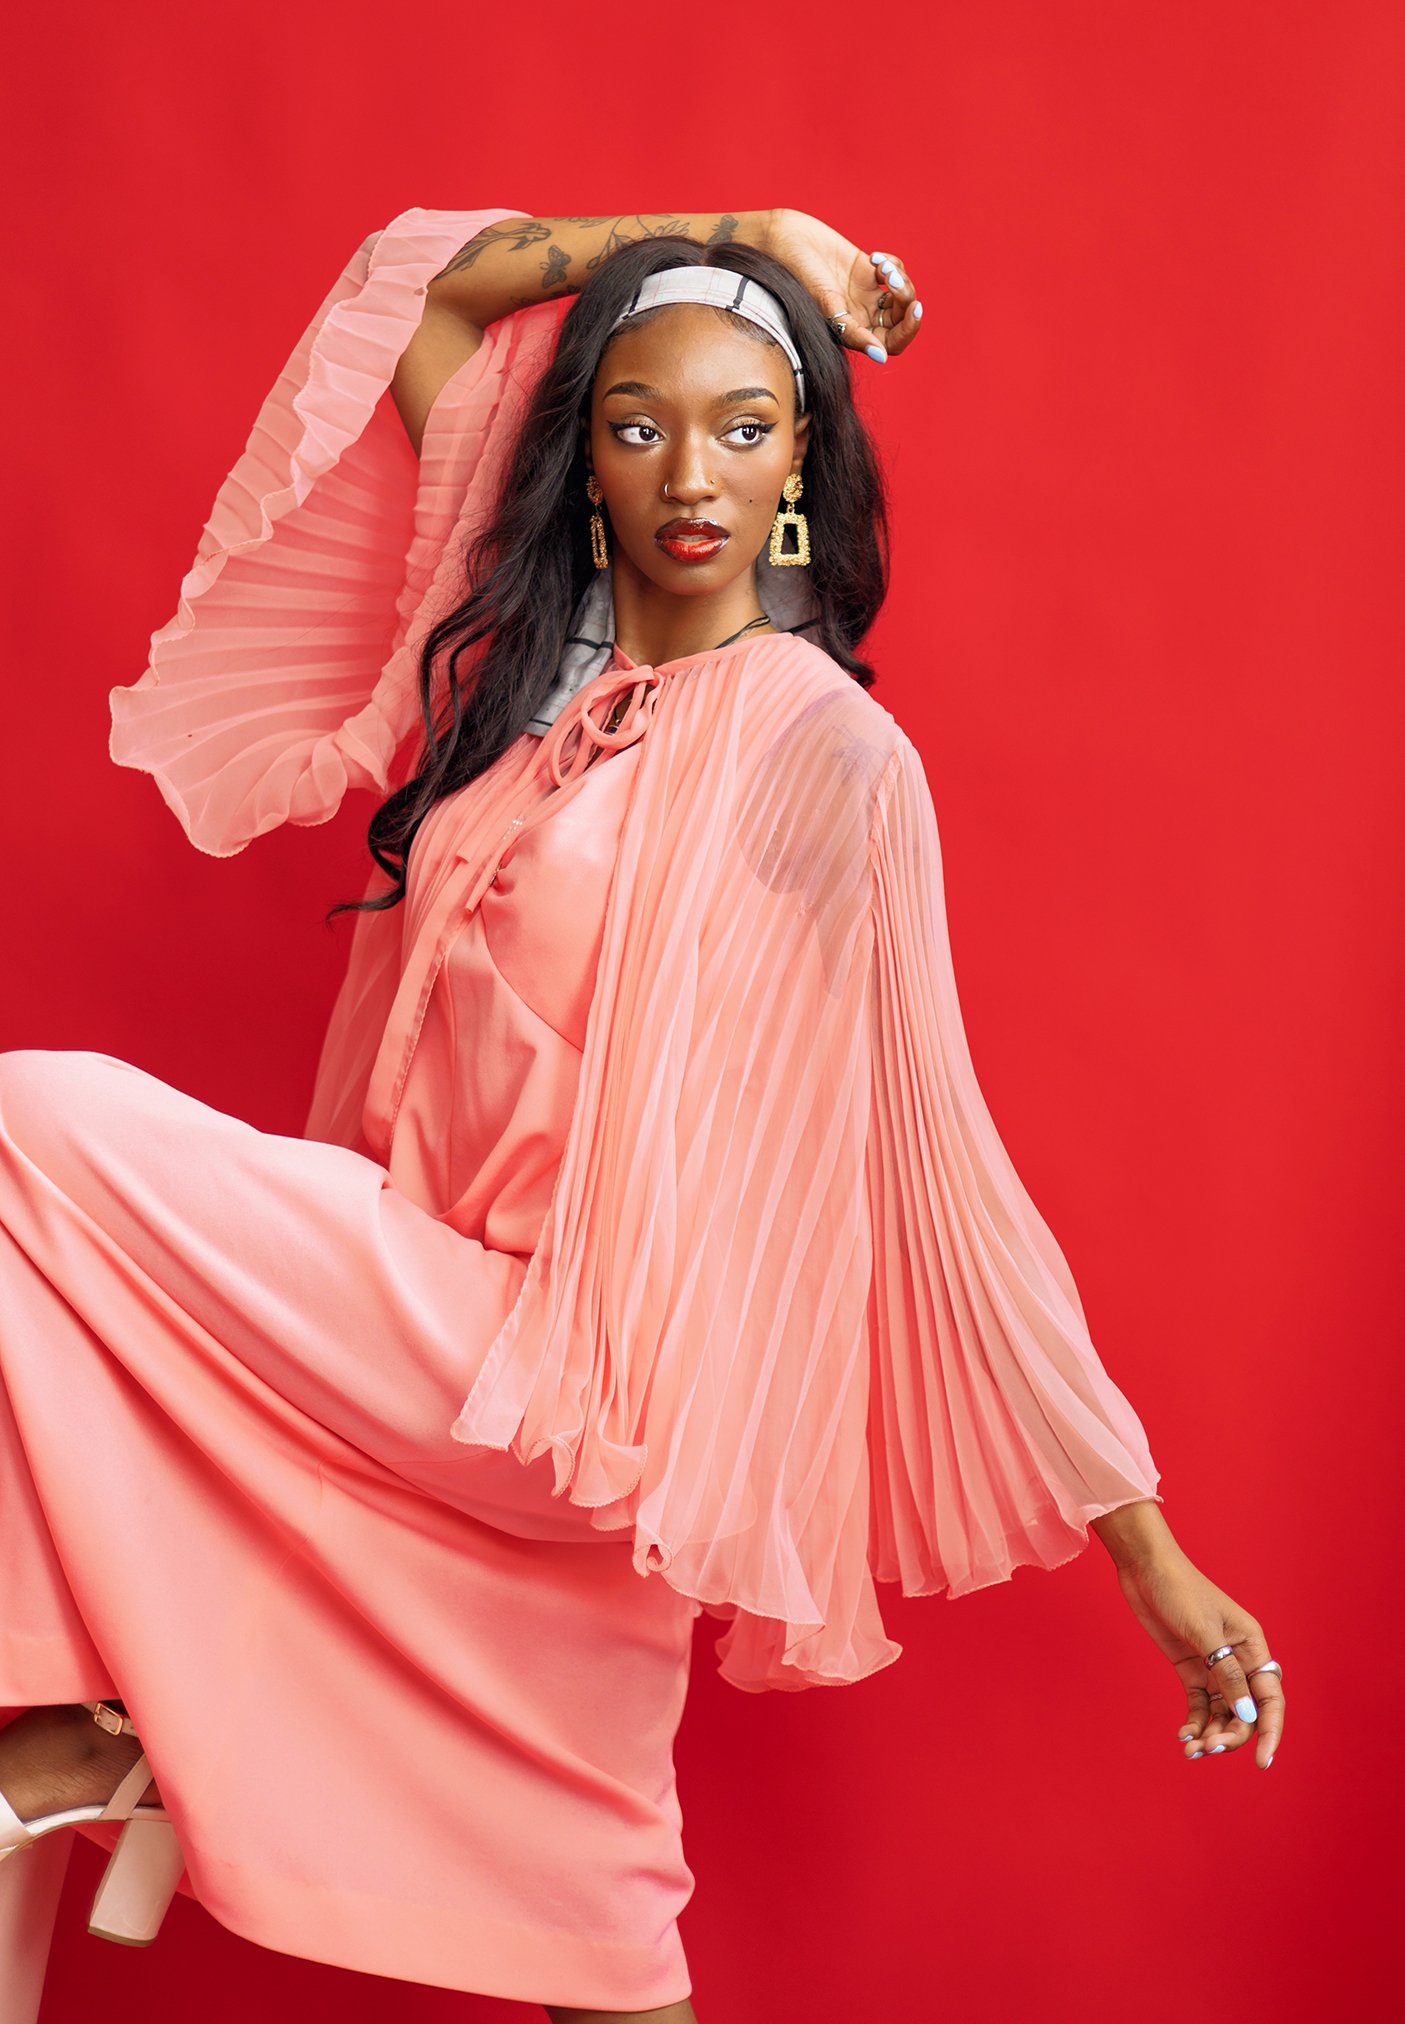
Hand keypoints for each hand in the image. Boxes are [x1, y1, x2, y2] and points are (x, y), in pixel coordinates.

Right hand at [763, 209, 922, 365]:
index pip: (890, 343)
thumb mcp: (827, 306)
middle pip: (900, 320)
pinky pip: (894, 271)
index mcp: (852, 333)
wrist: (786, 241)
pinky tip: (874, 257)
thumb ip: (853, 332)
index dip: (907, 331)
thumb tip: (880, 356)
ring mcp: (865, 293)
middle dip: (906, 301)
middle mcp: (861, 316)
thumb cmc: (797, 276)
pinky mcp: (867, 269)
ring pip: (901, 294)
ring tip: (881, 266)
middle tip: (895, 282)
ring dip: (899, 279)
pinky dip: (892, 264)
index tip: (914, 309)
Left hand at [1111, 1541, 1285, 1767]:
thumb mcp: (1204, 1631)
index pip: (1270, 1699)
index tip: (1262, 1762)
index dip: (1270, 1732)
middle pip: (1245, 1712)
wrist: (1144, 1567)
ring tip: (1191, 1750)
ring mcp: (1213, 1666)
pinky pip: (1200, 1705)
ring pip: (1222, 1713)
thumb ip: (1227, 1673)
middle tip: (1207, 1749)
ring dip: (1211, 1734)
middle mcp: (1238, 1660)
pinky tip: (1184, 1736)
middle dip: (1231, 1736)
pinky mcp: (1190, 1669)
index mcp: (1253, 1647)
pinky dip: (1195, 1723)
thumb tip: (1248, 1716)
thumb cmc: (1180, 1589)